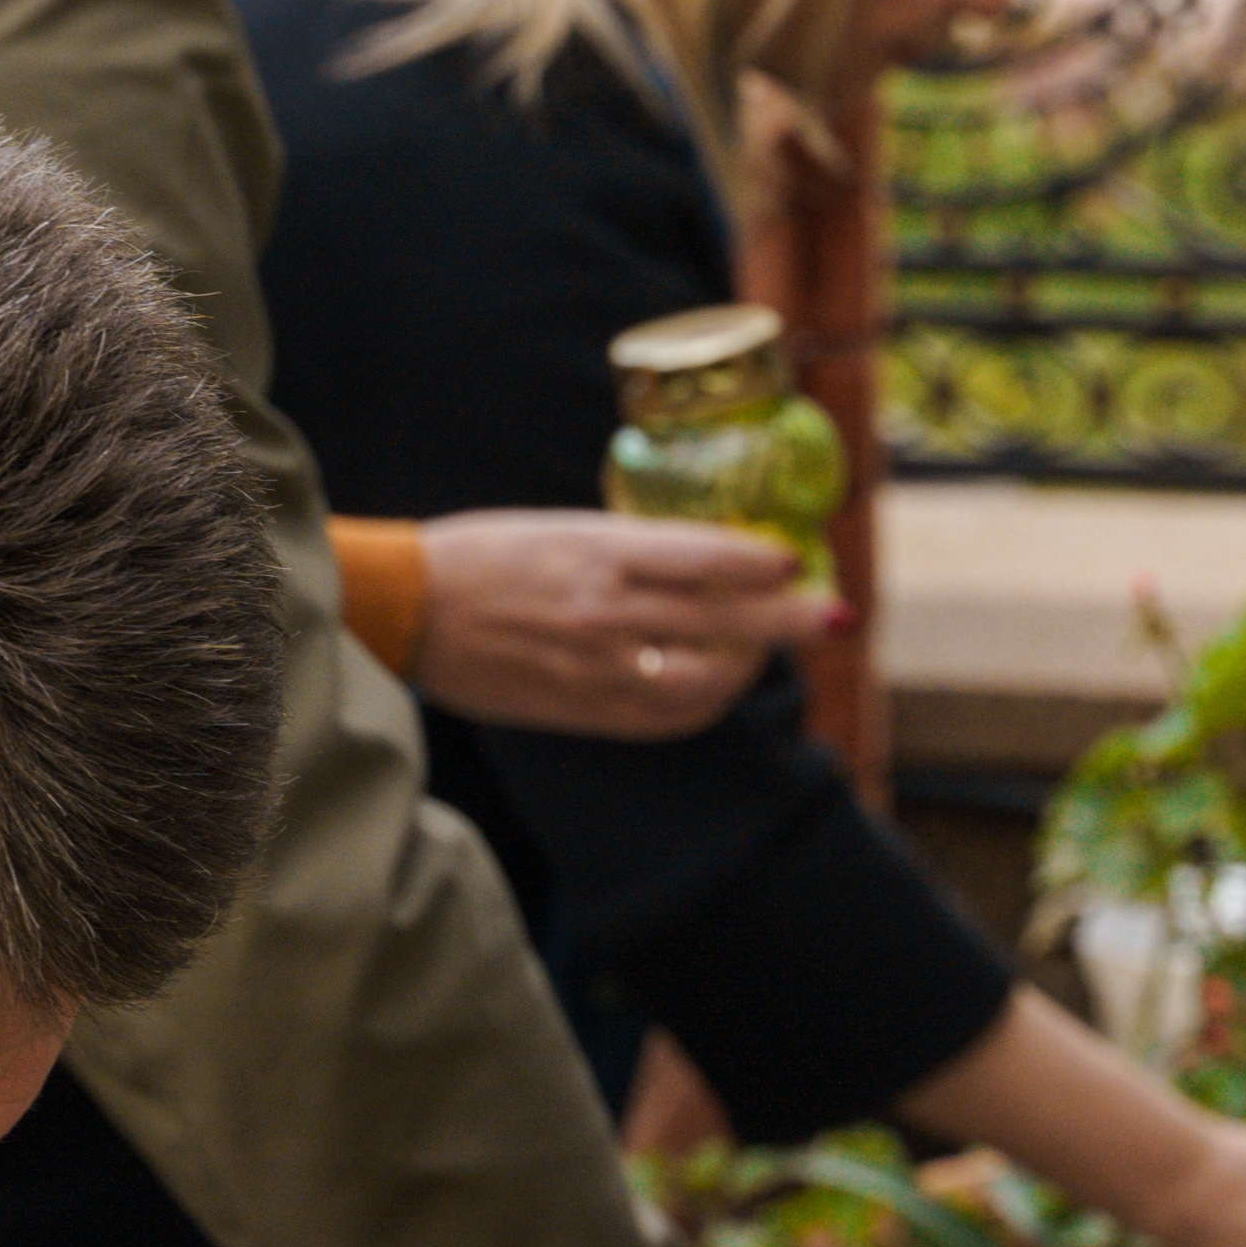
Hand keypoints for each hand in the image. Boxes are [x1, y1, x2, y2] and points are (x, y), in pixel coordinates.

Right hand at [406, 511, 835, 739]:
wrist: (409, 611)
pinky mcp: (581, 709)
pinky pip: (663, 718)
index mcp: (598, 553)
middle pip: (722, 620)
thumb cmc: (484, 555)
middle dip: (789, 619)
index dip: (761, 564)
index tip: (798, 561)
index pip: (703, 558)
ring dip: (747, 667)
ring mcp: (595, 668)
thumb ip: (632, 547)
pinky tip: (716, 690)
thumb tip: (707, 558)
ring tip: (764, 652)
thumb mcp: (562, 528)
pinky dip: (701, 706)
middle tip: (836, 615)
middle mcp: (605, 611)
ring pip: (703, 680)